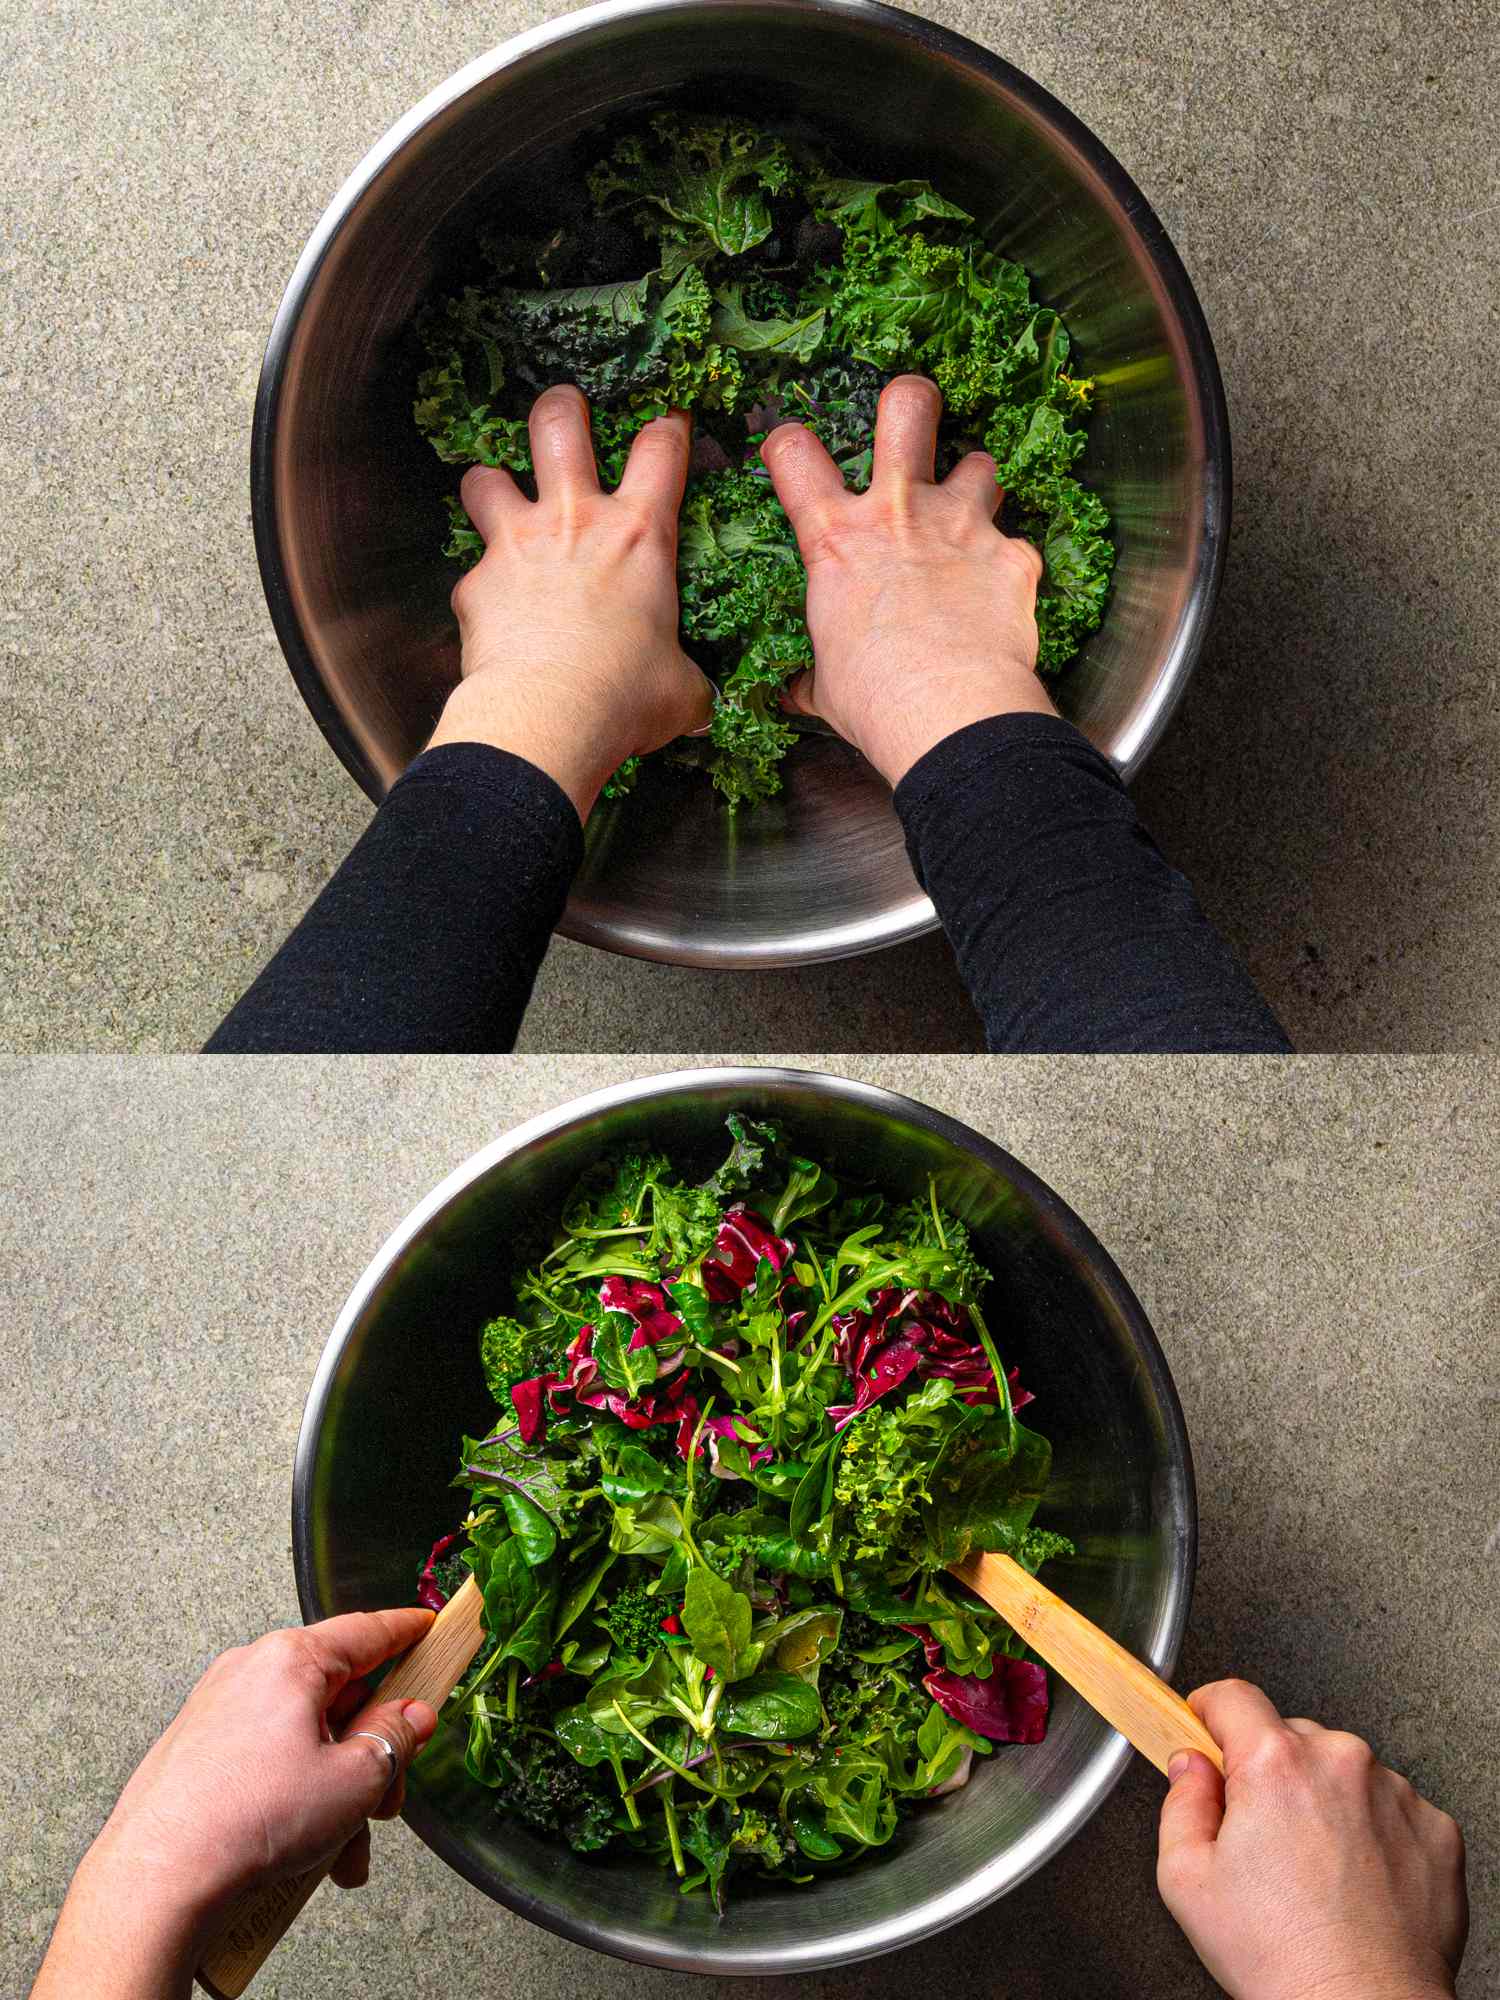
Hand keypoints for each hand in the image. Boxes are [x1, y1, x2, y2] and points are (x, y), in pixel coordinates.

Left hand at [32, 1608, 437, 1998]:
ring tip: (342, 1849)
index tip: (428, 1628)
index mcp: (291, 1659)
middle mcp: (250, 1671)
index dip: (407, 1631)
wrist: (158, 1880)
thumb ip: (394, 1739)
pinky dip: (295, 1794)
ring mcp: (218, 1710)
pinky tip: (306, 1850)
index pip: (367, 1630)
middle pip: (337, 1696)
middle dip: (370, 1751)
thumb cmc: (247, 1822)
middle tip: (388, 1795)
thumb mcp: (354, 1780)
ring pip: (304, 1737)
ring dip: (334, 1789)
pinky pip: (267, 1759)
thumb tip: (411, 1717)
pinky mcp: (197, 1750)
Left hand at [428, 385, 714, 820]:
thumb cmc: (624, 697)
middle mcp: (575, 521)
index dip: (669, 427)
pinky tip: (490, 608)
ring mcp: (517, 544)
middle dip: (562, 407)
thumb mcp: (680, 688)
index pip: (662, 449)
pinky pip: (471, 570)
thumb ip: (687, 679)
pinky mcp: (475, 584)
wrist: (547, 718)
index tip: (669, 424)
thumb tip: (699, 701)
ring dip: (492, 483)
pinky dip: (480, 584)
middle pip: (559, 425)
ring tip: (498, 497)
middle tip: (564, 409)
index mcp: (639, 534)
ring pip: (487, 477)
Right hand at [759, 373, 1054, 786]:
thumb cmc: (876, 700)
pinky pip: (1016, 544)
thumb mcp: (827, 685)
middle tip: (913, 414)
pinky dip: (1009, 562)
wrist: (951, 714)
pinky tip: (1002, 591)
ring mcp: (962, 526)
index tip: (794, 455)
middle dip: (910, 399)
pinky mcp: (1013, 555)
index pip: (793, 455)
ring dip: (975, 482)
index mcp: (837, 539)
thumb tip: (794, 694)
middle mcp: (899, 512)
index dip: (788, 444)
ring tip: (971, 513)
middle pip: (907, 408)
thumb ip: (812, 676)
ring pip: (979, 462)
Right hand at [1158, 1679, 1466, 1999]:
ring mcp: (1396, 1793)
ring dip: (1325, 1800)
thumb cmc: (1283, 1958)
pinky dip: (1373, 1831)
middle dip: (1270, 1773)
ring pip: (1343, 1771)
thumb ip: (1180, 1803)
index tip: (1206, 1727)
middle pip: (1290, 1737)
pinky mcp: (1436, 1828)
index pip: (1233, 1696)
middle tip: (1263, 1837)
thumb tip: (1192, 1767)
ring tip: (1316, 1872)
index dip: (1210, 1711)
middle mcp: (1341, 1763)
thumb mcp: (1186, 1880)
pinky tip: (1356, 1880)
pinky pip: (1391, 1806)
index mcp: (1275, 1765)